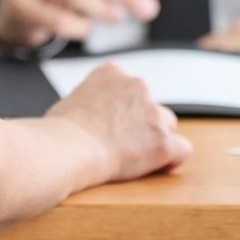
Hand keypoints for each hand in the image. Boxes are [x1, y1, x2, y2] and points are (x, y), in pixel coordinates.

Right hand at [47, 63, 191, 183]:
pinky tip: (160, 166)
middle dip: (141, 124)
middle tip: (122, 144)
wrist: (65, 149)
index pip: (129, 88)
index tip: (114, 125)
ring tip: (135, 158)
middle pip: (150, 105)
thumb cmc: (58, 132)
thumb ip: (90, 100)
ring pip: (167, 126)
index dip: (124, 110)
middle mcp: (137, 85)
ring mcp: (152, 112)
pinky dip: (172, 159)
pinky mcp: (162, 140)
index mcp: (111, 72)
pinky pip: (181, 149)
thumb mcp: (69, 100)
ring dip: (155, 139)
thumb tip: (88, 113)